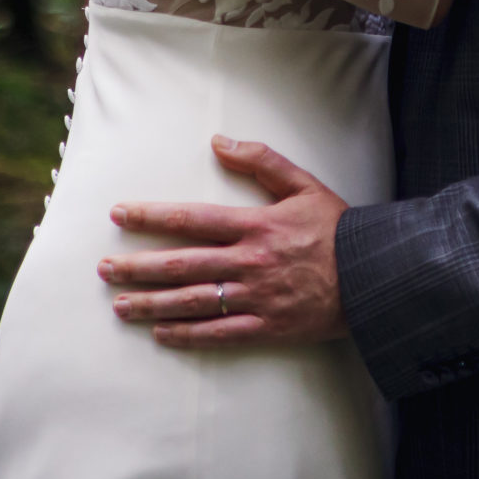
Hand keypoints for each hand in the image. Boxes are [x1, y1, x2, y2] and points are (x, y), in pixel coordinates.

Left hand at [99, 136, 349, 347]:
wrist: (374, 276)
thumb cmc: (337, 228)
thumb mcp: (304, 184)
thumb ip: (262, 161)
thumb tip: (219, 143)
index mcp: (255, 225)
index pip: (191, 219)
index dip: (151, 217)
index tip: (119, 215)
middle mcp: (249, 262)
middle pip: (182, 264)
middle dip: (138, 267)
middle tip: (104, 270)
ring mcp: (256, 298)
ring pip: (193, 302)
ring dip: (152, 304)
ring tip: (120, 305)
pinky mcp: (268, 328)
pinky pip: (220, 334)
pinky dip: (187, 335)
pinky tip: (161, 335)